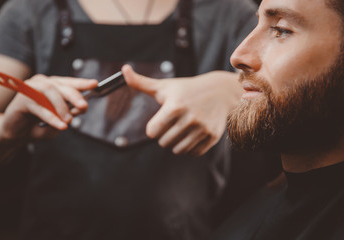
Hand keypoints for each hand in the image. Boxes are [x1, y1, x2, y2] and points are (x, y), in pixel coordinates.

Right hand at [0, 74, 97, 140]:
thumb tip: (81, 108)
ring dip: (62, 107)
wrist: (17, 134)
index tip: (95, 84)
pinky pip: (39, 107)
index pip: (69, 82)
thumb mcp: (59, 120)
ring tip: (69, 121)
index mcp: (53, 86)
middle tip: (84, 107)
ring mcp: (30, 89)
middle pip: (61, 86)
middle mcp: (42, 83)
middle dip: (75, 96)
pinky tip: (60, 126)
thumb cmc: (39, 125)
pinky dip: (51, 117)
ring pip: (50, 92)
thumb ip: (70, 113)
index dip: (82, 83)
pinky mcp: (21, 100)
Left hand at [122, 65, 242, 155]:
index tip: (161, 118)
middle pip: (163, 143)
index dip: (154, 127)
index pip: (152, 132)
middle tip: (174, 123)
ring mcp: (202, 129)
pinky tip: (193, 134)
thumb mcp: (164, 86)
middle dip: (165, 134)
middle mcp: (189, 119)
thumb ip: (141, 82)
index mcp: (174, 107)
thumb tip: (123, 69)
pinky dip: (190, 147)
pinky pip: (193, 153)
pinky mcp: (212, 137)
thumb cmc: (186, 89)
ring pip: (178, 150)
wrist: (220, 92)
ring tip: (183, 129)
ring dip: (176, 142)